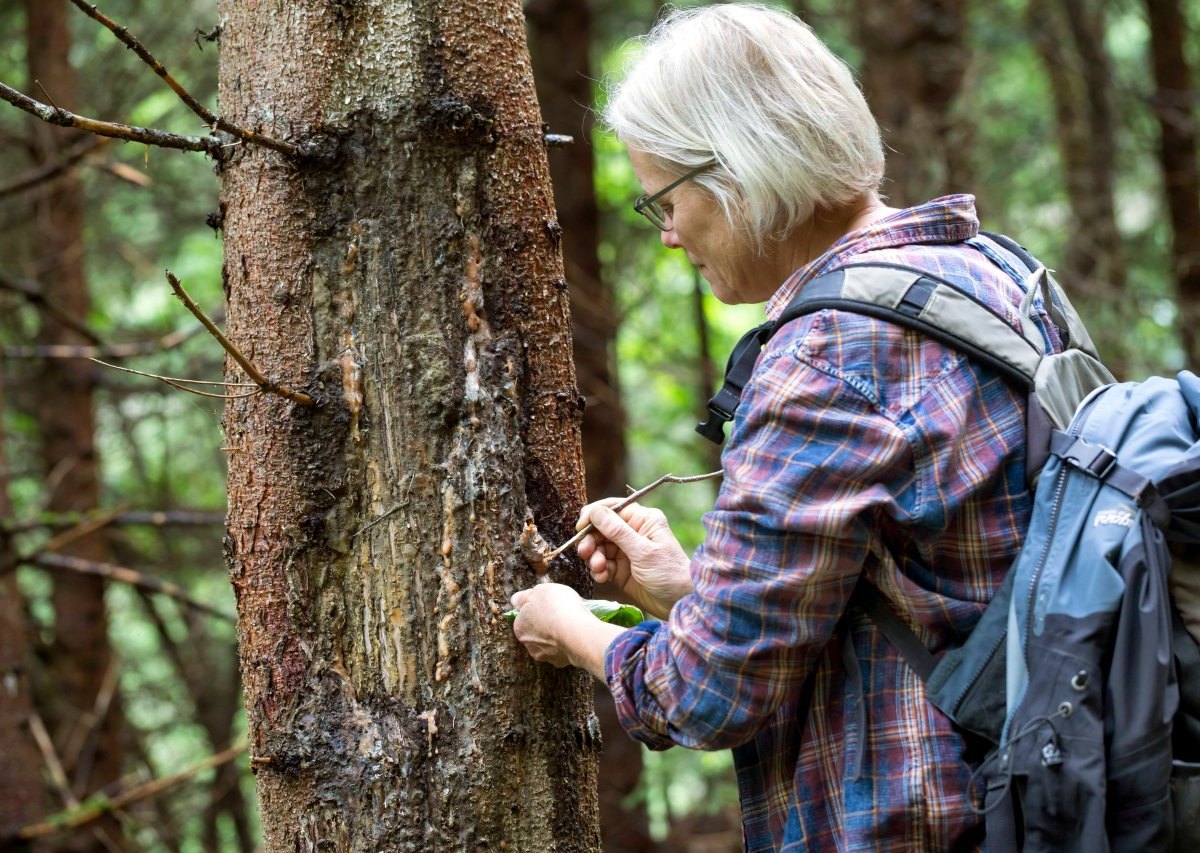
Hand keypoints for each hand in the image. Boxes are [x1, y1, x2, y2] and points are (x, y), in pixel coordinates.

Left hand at [510, 583, 621, 678]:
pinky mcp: (561, 662)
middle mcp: (529, 645)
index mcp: (520, 628)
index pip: (524, 617)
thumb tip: (515, 601)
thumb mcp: (538, 591)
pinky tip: (576, 636)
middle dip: (546, 625)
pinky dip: (568, 644)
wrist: (577, 630)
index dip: (537, 609)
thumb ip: (523, 597)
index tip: (548, 604)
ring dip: (557, 636)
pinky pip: (564, 651)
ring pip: (550, 644)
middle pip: (537, 632)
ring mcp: (546, 656)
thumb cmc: (556, 607)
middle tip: (560, 614)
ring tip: (571, 625)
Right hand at [575, 499, 691, 619]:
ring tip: (598, 569)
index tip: (580, 527)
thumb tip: (596, 511)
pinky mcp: (620, 569)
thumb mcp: (643, 551)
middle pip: (601, 529)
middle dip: (591, 540)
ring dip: (594, 557)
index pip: (612, 508)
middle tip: (585, 553)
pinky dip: (598, 570)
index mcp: (643, 520)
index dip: (594, 515)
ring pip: (599, 547)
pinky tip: (602, 577)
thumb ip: (618, 531)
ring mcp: (626, 551)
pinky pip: (602, 564)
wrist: (680, 603)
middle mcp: (633, 532)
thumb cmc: (669, 573)